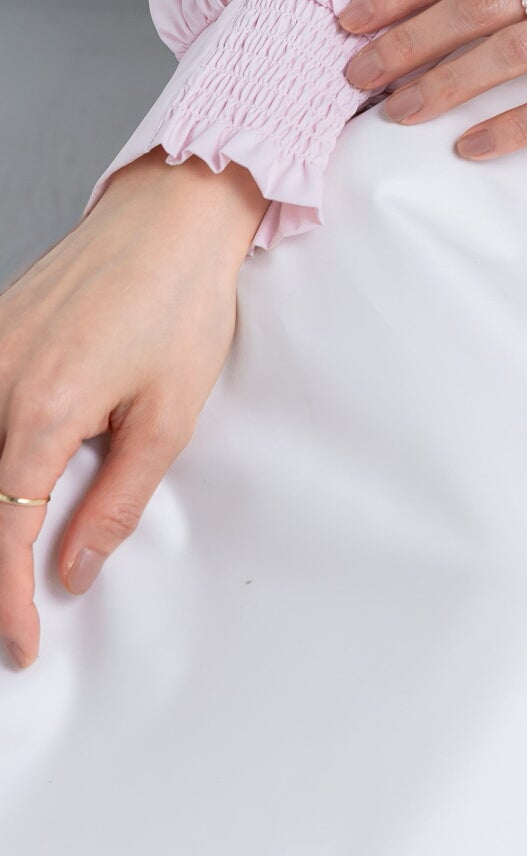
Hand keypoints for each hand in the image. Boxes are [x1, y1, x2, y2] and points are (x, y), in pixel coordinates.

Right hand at [0, 149, 264, 668]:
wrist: (172, 213)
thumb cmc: (181, 301)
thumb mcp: (169, 415)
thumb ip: (116, 502)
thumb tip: (74, 571)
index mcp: (41, 410)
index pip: (3, 534)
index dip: (7, 601)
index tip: (21, 642)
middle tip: (12, 614)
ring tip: (12, 559)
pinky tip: (4, 483)